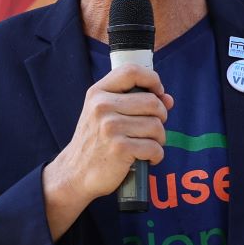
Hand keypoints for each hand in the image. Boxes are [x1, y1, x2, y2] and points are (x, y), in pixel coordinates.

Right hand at [43, 64, 173, 238]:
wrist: (75, 173)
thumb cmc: (96, 141)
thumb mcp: (105, 114)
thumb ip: (135, 102)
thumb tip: (168, 99)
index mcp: (98, 93)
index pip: (132, 71)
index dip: (152, 80)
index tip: (158, 93)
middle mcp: (102, 107)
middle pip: (153, 102)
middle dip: (160, 118)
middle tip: (150, 130)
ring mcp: (110, 127)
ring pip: (157, 126)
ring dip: (158, 139)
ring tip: (144, 145)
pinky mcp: (120, 148)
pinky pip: (155, 148)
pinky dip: (156, 156)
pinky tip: (145, 159)